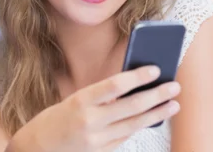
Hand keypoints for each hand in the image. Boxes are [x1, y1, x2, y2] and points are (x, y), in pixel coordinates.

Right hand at [7, 67, 180, 151]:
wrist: (38, 149)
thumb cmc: (56, 118)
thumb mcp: (75, 100)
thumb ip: (101, 96)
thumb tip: (133, 86)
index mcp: (80, 101)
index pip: (114, 85)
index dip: (137, 76)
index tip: (155, 69)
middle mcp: (90, 121)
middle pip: (131, 106)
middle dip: (157, 95)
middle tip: (174, 86)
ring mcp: (97, 140)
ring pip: (135, 124)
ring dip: (157, 114)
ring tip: (173, 104)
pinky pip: (126, 137)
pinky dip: (141, 126)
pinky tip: (153, 118)